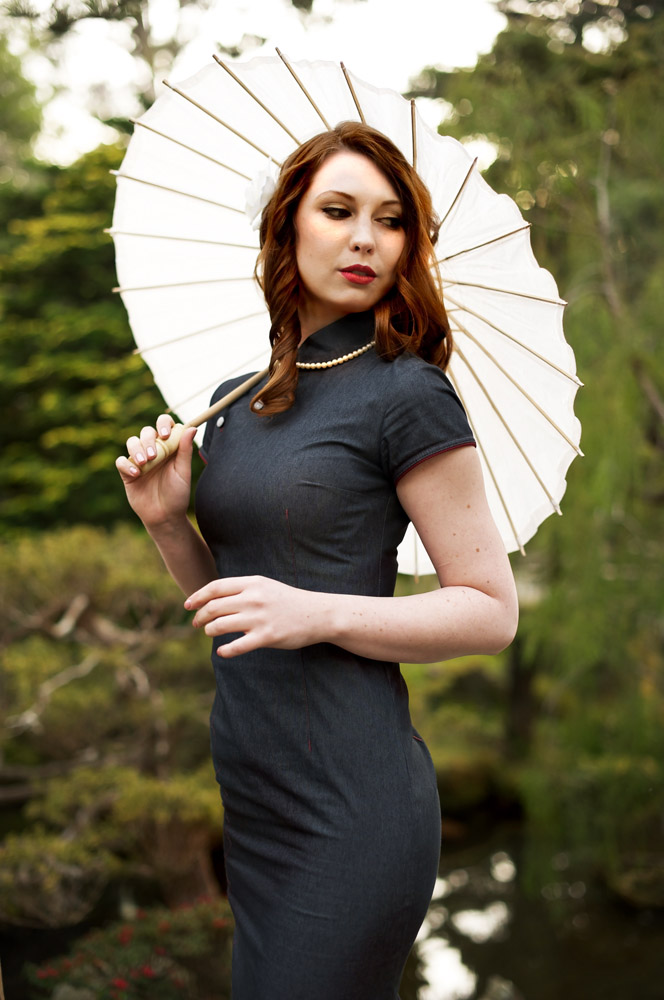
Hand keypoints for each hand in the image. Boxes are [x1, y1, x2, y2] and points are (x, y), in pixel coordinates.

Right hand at [115, 415, 197, 528]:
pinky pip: (121, 462)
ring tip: (145, 463)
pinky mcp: (128, 473)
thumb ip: (185, 450)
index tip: (165, 435)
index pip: (164, 425)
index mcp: (169, 447)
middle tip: (154, 455)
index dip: (163, 424)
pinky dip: (127, 465)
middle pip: (146, 432)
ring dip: (137, 449)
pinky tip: (136, 474)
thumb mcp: (183, 472)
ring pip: (132, 442)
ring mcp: (139, 461)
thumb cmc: (177, 494)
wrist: (165, 516)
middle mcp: (154, 450)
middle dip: (148, 440)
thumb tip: (192, 427)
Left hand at [184, 576, 327, 657]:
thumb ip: (242, 589)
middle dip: (200, 616)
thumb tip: (214, 598)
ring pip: (220, 626)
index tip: (188, 605)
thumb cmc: (287, 601)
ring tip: (210, 633)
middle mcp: (254, 598)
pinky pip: (237, 646)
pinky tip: (222, 651)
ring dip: (210, 631)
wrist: (318, 614)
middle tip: (197, 623)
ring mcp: (260, 618)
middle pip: (214, 607)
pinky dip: (225, 650)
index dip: (198, 596)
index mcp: (253, 583)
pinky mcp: (267, 637)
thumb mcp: (265, 586)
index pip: (216, 587)